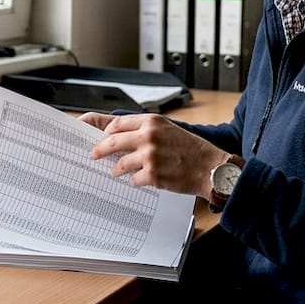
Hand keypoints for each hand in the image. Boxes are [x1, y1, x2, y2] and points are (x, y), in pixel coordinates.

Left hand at [80, 112, 226, 196]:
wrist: (211, 167)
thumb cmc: (192, 148)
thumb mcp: (169, 129)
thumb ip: (147, 130)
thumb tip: (123, 137)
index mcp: (152, 122)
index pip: (118, 123)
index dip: (107, 132)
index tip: (102, 137)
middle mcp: (149, 136)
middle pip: (112, 142)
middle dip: (99, 150)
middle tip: (94, 154)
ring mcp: (150, 156)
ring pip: (120, 164)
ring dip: (116, 169)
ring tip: (114, 172)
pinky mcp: (153, 175)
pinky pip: (133, 180)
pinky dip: (134, 181)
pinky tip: (137, 181)